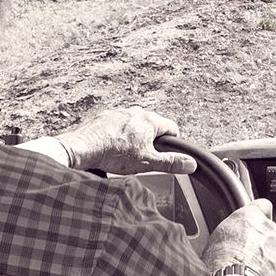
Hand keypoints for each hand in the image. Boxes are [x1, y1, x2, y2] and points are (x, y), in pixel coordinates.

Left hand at [45, 105, 184, 174]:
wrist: (84, 147)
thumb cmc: (114, 154)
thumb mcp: (147, 163)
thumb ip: (171, 163)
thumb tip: (191, 164)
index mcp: (151, 121)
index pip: (172, 129)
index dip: (172, 144)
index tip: (165, 155)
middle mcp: (136, 112)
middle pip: (153, 127)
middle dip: (151, 142)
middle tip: (142, 158)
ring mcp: (120, 113)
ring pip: (135, 126)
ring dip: (134, 138)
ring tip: (125, 154)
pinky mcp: (105, 117)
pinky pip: (119, 126)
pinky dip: (118, 135)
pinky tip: (111, 148)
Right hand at [204, 199, 275, 275]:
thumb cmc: (220, 260)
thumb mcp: (217, 236)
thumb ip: (232, 228)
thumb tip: (230, 234)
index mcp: (249, 216)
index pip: (263, 205)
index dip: (260, 213)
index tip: (257, 219)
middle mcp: (266, 227)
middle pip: (268, 229)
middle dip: (260, 237)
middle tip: (246, 250)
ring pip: (273, 246)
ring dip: (266, 253)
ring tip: (250, 266)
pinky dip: (272, 267)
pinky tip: (258, 274)